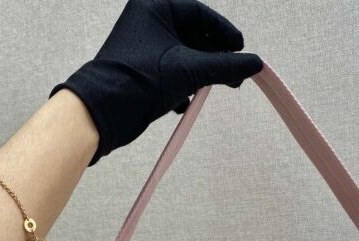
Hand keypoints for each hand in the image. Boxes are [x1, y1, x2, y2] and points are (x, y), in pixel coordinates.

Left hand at [49, 0, 263, 165]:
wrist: (103, 112)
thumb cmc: (139, 80)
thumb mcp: (190, 70)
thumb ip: (225, 66)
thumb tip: (254, 63)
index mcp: (155, 7)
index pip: (201, 14)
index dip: (224, 33)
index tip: (241, 51)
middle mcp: (148, 22)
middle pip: (194, 36)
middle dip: (214, 58)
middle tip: (234, 76)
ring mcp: (144, 48)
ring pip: (184, 57)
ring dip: (200, 74)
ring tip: (213, 89)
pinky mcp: (142, 71)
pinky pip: (172, 72)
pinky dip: (184, 85)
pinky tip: (187, 101)